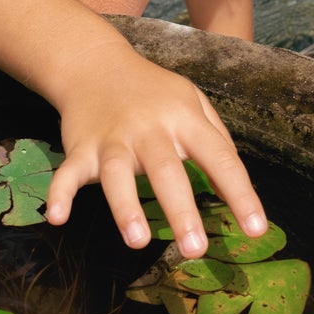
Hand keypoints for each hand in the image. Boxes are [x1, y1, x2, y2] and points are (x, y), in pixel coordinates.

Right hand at [45, 50, 265, 256]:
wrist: (96, 64)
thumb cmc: (154, 92)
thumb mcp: (193, 102)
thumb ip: (216, 141)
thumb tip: (234, 189)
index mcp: (184, 119)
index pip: (220, 157)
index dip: (241, 194)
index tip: (256, 229)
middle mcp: (149, 129)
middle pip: (166, 170)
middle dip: (182, 210)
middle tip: (196, 249)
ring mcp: (112, 138)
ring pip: (117, 174)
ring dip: (126, 207)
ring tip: (138, 241)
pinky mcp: (80, 147)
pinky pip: (68, 172)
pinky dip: (60, 193)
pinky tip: (57, 217)